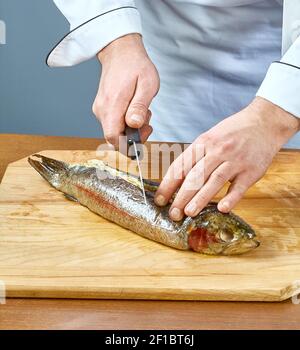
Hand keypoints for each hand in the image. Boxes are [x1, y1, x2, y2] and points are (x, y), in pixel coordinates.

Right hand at [93, 34, 159, 146]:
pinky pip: (114, 123)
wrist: (120, 51)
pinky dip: (126, 121)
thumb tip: (134, 124)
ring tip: (141, 109)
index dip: (128, 143)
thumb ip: (140, 106)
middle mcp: (102, 110)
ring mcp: (100, 109)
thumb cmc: (135, 65)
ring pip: (115, 131)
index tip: (142, 133)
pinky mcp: (103, 108)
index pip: (113, 138)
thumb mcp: (147, 84)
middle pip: (114, 137)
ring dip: (131, 127)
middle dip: (133, 135)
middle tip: (147, 120)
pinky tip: (134, 108)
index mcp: (112, 104)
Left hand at [154, 97, 299, 220]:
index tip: (159, 199)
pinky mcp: (252, 170)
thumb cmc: (232, 132)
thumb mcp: (209, 137)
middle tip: (173, 213)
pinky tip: (222, 209)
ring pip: (214, 181)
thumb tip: (176, 179)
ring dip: (200, 199)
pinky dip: (231, 198)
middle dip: (181, 196)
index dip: (168, 184)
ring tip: (189, 213)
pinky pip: (239, 186)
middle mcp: (217, 151)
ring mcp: (235, 160)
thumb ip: (195, 156)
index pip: (180, 166)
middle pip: (195, 176)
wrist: (264, 122)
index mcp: (203, 143)